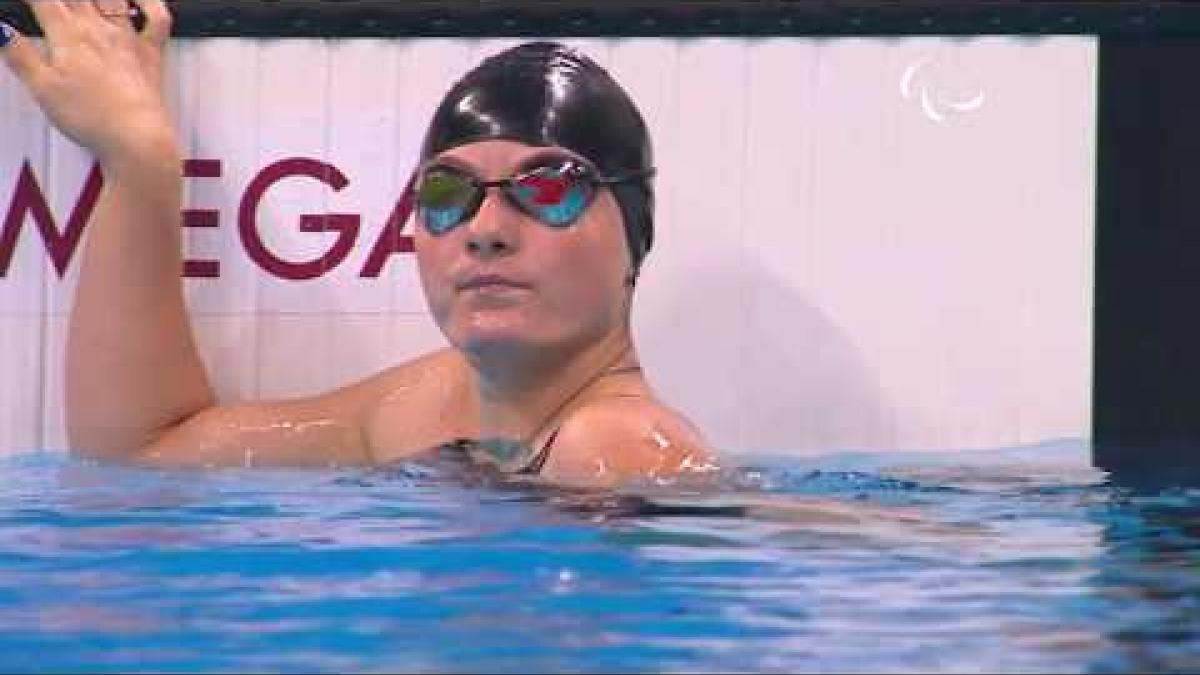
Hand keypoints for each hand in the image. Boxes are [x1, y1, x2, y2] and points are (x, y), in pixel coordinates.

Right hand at [1, 0, 175, 163]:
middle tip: (51, 0)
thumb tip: (1, 31)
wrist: (136, 137)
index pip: (44, 0)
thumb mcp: (42, 88)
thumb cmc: (93, 118)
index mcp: (69, 37)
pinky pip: (157, 19)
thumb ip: (19, 55)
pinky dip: (150, 3)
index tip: (24, 0)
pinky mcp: (151, 55)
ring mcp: (128, 40)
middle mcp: (100, 31)